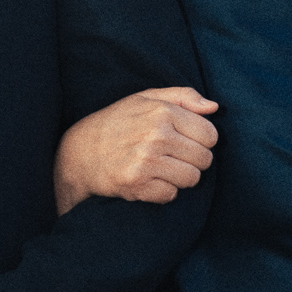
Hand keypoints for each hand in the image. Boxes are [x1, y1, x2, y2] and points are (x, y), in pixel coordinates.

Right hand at [53, 87, 218, 214]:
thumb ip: (183, 96)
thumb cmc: (116, 123)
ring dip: (179, 178)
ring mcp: (146, 161)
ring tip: (160, 169)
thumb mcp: (145, 98)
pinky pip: (171, 195)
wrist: (78, 153)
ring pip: (191, 179)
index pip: (210, 135)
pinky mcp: (137, 184)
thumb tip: (214, 107)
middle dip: (192, 161)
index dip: (201, 141)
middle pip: (204, 159)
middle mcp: (156, 135)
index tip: (185, 142)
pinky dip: (162, 192)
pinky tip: (148, 181)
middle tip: (171, 158)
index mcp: (162, 111)